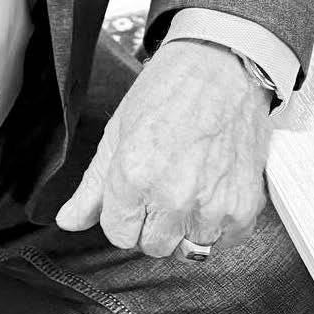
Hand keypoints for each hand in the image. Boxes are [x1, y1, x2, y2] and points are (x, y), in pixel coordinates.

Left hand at [55, 39, 270, 257]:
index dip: (123, 212)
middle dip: (152, 221)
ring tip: (189, 180)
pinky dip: (218, 220)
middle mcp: (173, 197)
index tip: (134, 191)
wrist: (221, 66)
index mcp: (133, 176)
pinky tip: (212, 184)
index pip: (119, 234)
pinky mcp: (244, 208)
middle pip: (153, 246)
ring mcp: (212, 206)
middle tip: (162, 183)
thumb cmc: (169, 90)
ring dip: (187, 224)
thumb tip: (68, 220)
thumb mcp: (118, 131)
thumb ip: (93, 185)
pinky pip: (224, 240)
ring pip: (189, 248)